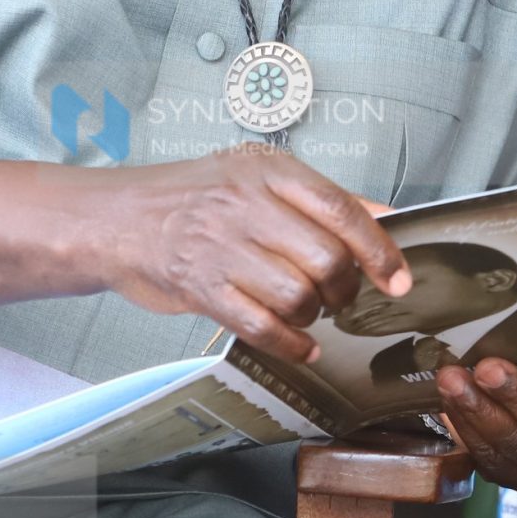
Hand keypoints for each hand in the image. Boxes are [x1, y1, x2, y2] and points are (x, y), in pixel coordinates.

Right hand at [102, 146, 408, 363]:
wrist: (119, 218)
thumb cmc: (195, 196)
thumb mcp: (258, 175)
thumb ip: (323, 198)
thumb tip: (387, 217)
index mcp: (269, 172)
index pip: (340, 210)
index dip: (379, 249)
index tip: (398, 278)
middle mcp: (247, 205)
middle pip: (325, 259)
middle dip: (346, 288)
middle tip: (342, 296)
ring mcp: (221, 247)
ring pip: (296, 295)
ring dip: (315, 315)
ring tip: (310, 311)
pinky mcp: (201, 288)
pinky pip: (260, 326)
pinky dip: (290, 344)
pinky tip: (300, 345)